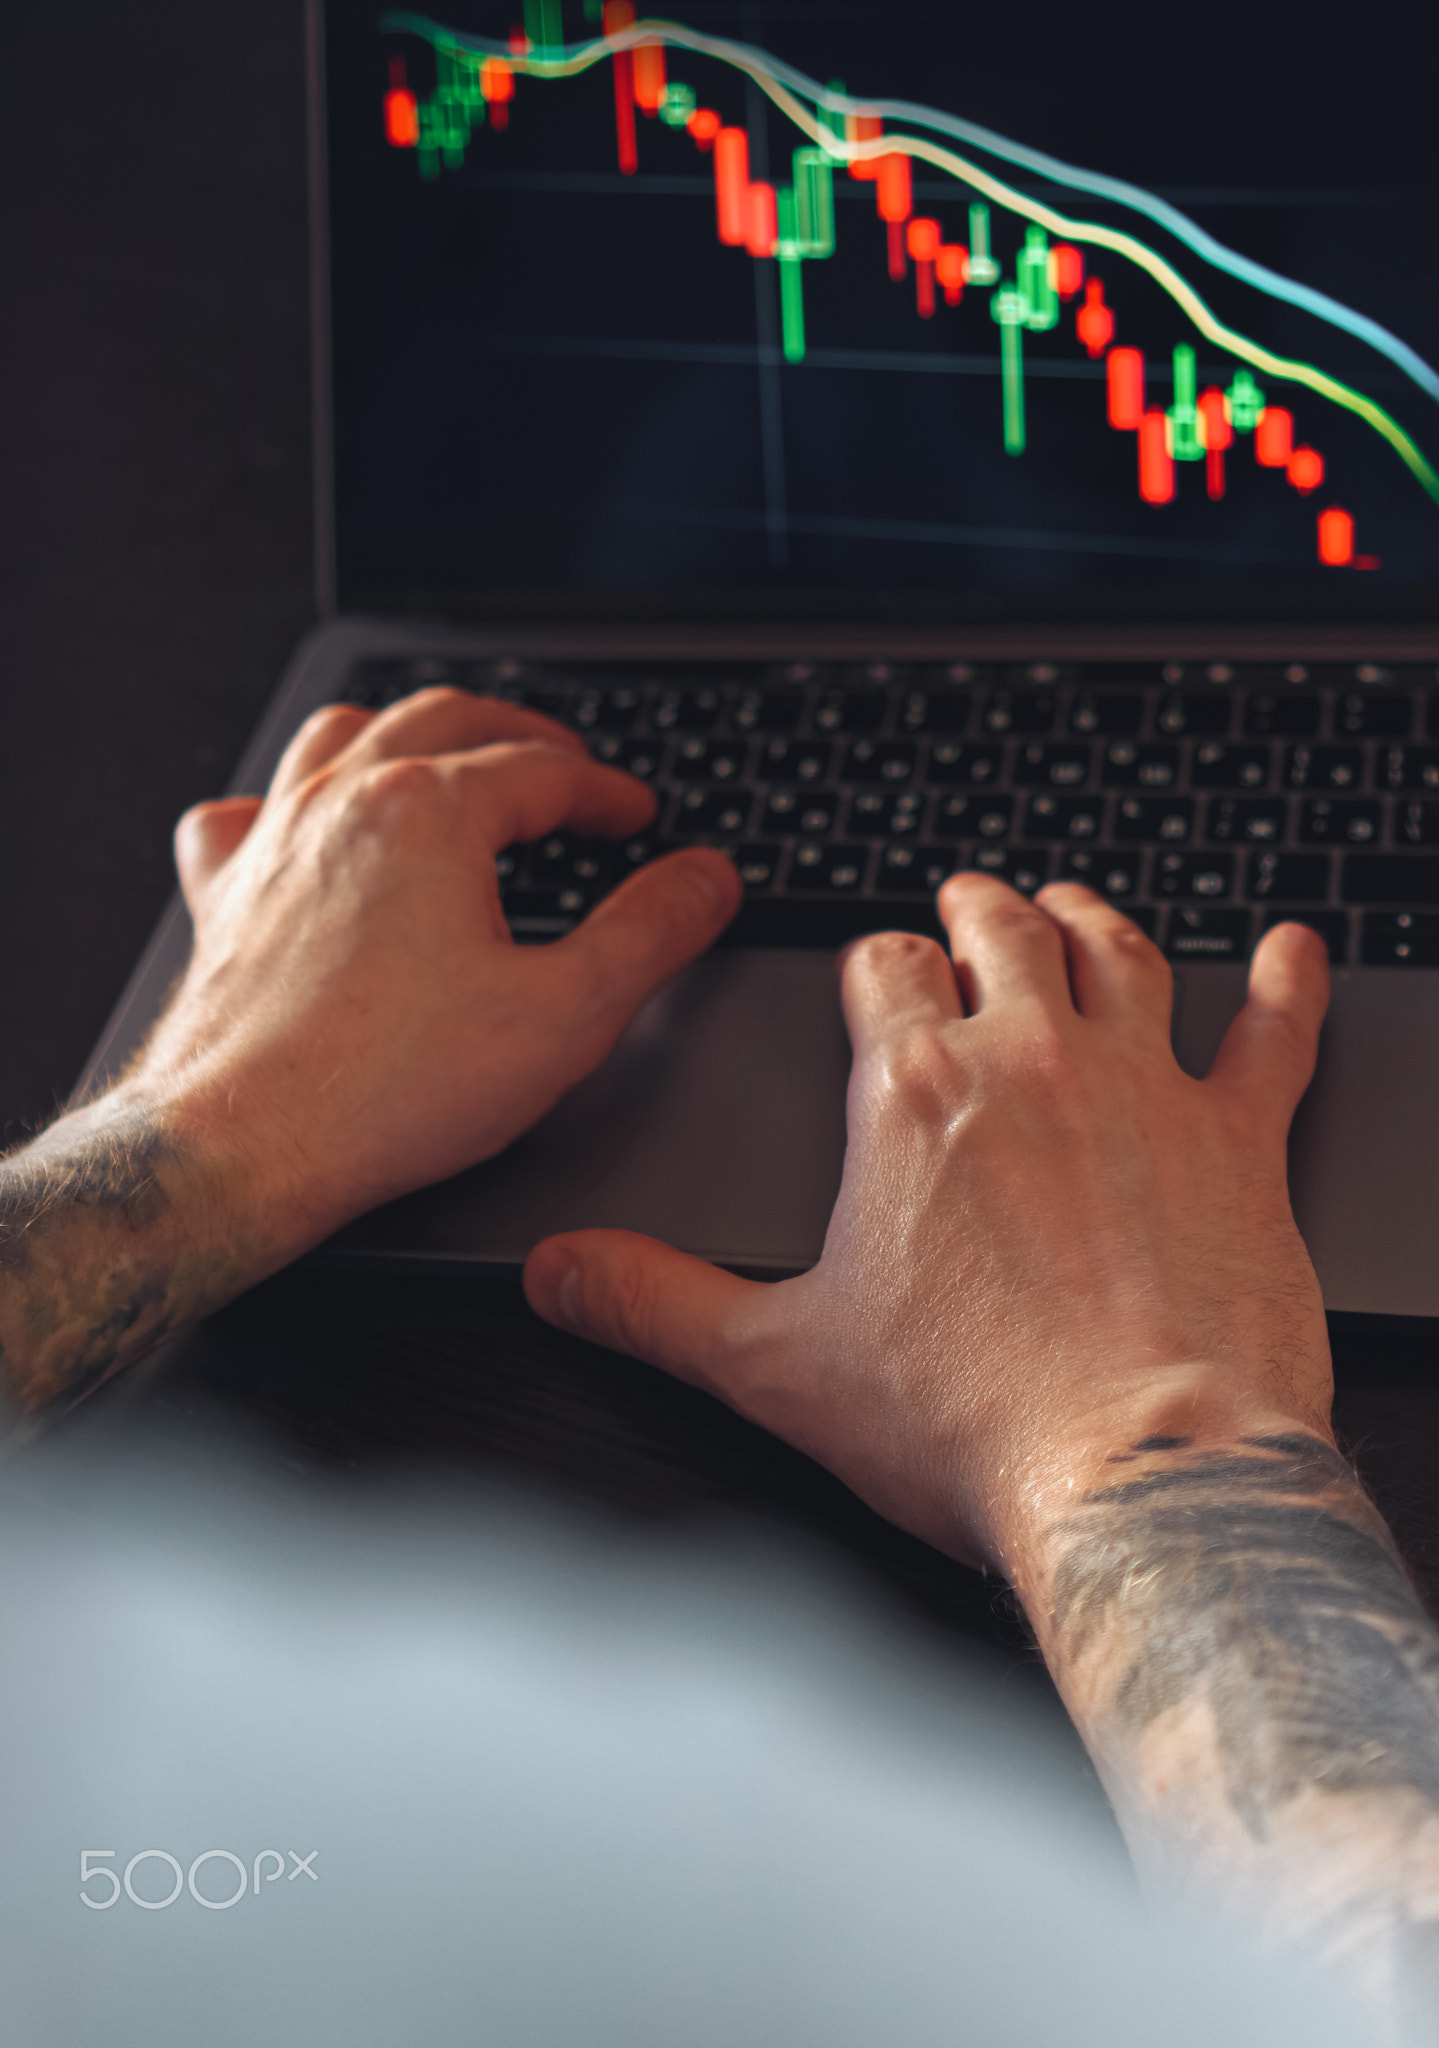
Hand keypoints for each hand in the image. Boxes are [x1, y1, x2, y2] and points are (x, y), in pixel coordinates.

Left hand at [134, 689, 739, 1259]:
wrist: (243, 1147)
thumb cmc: (384, 1090)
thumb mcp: (564, 1013)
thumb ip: (650, 933)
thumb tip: (704, 879)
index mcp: (427, 813)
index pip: (543, 771)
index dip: (606, 791)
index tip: (635, 815)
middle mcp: (343, 803)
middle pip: (445, 721)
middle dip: (520, 736)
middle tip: (567, 768)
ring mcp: (274, 842)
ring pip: (343, 735)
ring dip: (410, 735)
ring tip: (451, 760)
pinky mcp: (225, 897)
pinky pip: (244, 810)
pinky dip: (285, 799)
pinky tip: (305, 825)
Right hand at [524, 878, 1332, 1575]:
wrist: (1141, 1476)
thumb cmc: (973, 1422)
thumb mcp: (776, 1366)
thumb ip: (655, 1303)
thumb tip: (565, 1272)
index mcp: (912, 1097)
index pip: (879, 969)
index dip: (872, 964)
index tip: (875, 975)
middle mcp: (1028, 1064)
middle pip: (1000, 934)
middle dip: (977, 910)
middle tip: (970, 903)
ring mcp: (1141, 1088)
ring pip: (1121, 954)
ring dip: (1093, 921)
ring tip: (1077, 908)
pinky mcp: (1241, 1139)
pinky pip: (1273, 1031)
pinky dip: (1288, 983)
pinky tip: (1293, 952)